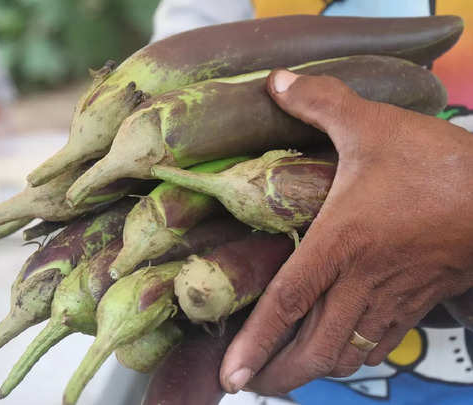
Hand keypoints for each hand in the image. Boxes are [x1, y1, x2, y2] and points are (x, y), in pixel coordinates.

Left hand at [219, 69, 472, 394]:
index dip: (256, 343)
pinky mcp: (414, 304)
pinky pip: (377, 344)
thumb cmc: (436, 164)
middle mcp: (361, 281)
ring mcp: (391, 298)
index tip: (232, 375)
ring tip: (283, 375)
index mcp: (341, 243)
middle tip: (248, 383)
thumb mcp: (372, 124)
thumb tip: (275, 81)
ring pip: (346, 355)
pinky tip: (335, 354)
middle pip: (314, 347)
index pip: (287, 303)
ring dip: (311, 371)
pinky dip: (349, 357)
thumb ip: (321, 102)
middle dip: (279, 374)